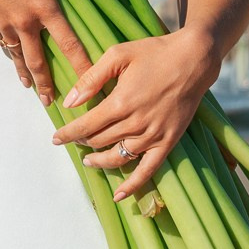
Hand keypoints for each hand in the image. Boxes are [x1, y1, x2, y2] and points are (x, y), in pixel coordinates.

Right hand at [0, 0, 97, 103]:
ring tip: (28, 87)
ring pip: (17, 54)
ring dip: (24, 72)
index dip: (81, 65)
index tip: (89, 84)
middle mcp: (25, 22)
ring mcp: (4, 23)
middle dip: (46, 83)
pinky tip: (3, 48)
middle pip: (38, 60)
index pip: (68, 43)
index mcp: (43, 8)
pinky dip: (2, 46)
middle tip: (52, 102)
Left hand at [50, 25, 221, 200]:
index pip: (86, 126)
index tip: (55, 138)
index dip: (68, 133)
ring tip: (88, 160)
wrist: (193, 60)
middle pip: (99, 141)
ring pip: (118, 157)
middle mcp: (136, 122)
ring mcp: (153, 135)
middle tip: (72, 140)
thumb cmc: (154, 53)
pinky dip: (133, 185)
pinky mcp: (168, 141)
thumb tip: (70, 101)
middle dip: (81, 142)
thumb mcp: (118, 54)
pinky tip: (119, 195)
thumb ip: (91, 78)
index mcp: (121, 101)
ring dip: (99, 161)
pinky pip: (148, 169)